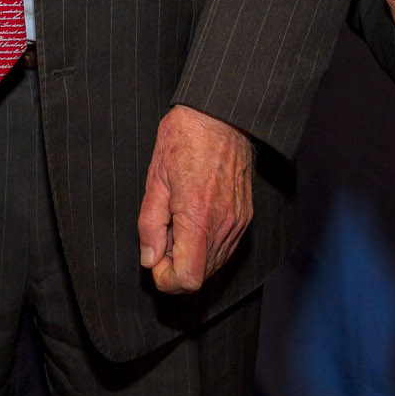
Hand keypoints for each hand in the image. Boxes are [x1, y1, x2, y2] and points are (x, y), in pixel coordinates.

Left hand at [136, 104, 253, 294]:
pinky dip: (206, 244)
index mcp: (198, 218)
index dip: (166, 279)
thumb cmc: (184, 140)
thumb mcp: (155, 180)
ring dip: (191, 255)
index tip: (155, 260)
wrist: (219, 116)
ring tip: (177, 221)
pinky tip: (194, 217)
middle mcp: (224, 225)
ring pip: (214, 264)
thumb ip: (150, 225)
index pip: (188, 279)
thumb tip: (149, 259)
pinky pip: (225, 247)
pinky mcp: (245, 216)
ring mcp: (238, 222)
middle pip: (201, 276)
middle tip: (162, 234)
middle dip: (176, 265)